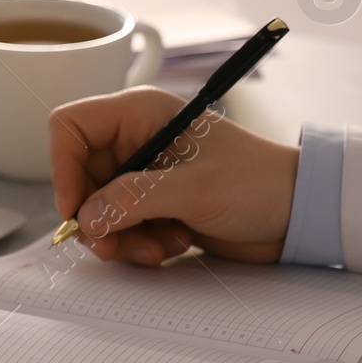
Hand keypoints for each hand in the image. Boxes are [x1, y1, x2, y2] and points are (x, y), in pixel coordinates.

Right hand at [49, 87, 299, 264]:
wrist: (298, 213)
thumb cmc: (259, 183)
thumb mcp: (195, 189)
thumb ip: (134, 200)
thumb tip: (86, 217)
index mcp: (140, 114)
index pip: (70, 128)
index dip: (62, 167)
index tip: (74, 209)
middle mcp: (135, 140)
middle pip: (79, 177)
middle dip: (94, 217)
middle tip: (112, 245)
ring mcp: (142, 174)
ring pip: (96, 208)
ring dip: (118, 237)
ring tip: (156, 248)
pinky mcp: (152, 204)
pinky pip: (119, 226)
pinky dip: (136, 244)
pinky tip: (170, 245)